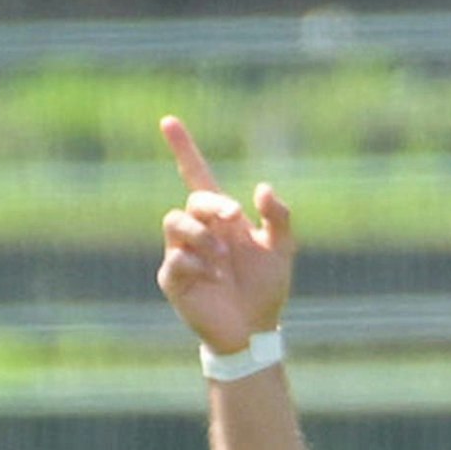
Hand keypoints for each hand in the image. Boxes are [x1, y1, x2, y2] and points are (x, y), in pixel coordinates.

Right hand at [156, 116, 294, 354]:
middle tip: (235, 220)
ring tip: (223, 258)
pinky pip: (175, 258)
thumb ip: (279, 216)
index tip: (169, 120)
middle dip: (214, 205)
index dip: (183, 149)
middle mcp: (198, 230)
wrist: (254, 329)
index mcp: (221, 219)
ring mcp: (182, 253)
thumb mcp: (282, 249)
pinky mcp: (173, 278)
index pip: (197, 176)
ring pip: (176, 221)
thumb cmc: (266, 288)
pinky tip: (213, 277)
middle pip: (194, 200)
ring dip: (203, 235)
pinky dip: (196, 264)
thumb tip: (262, 187)